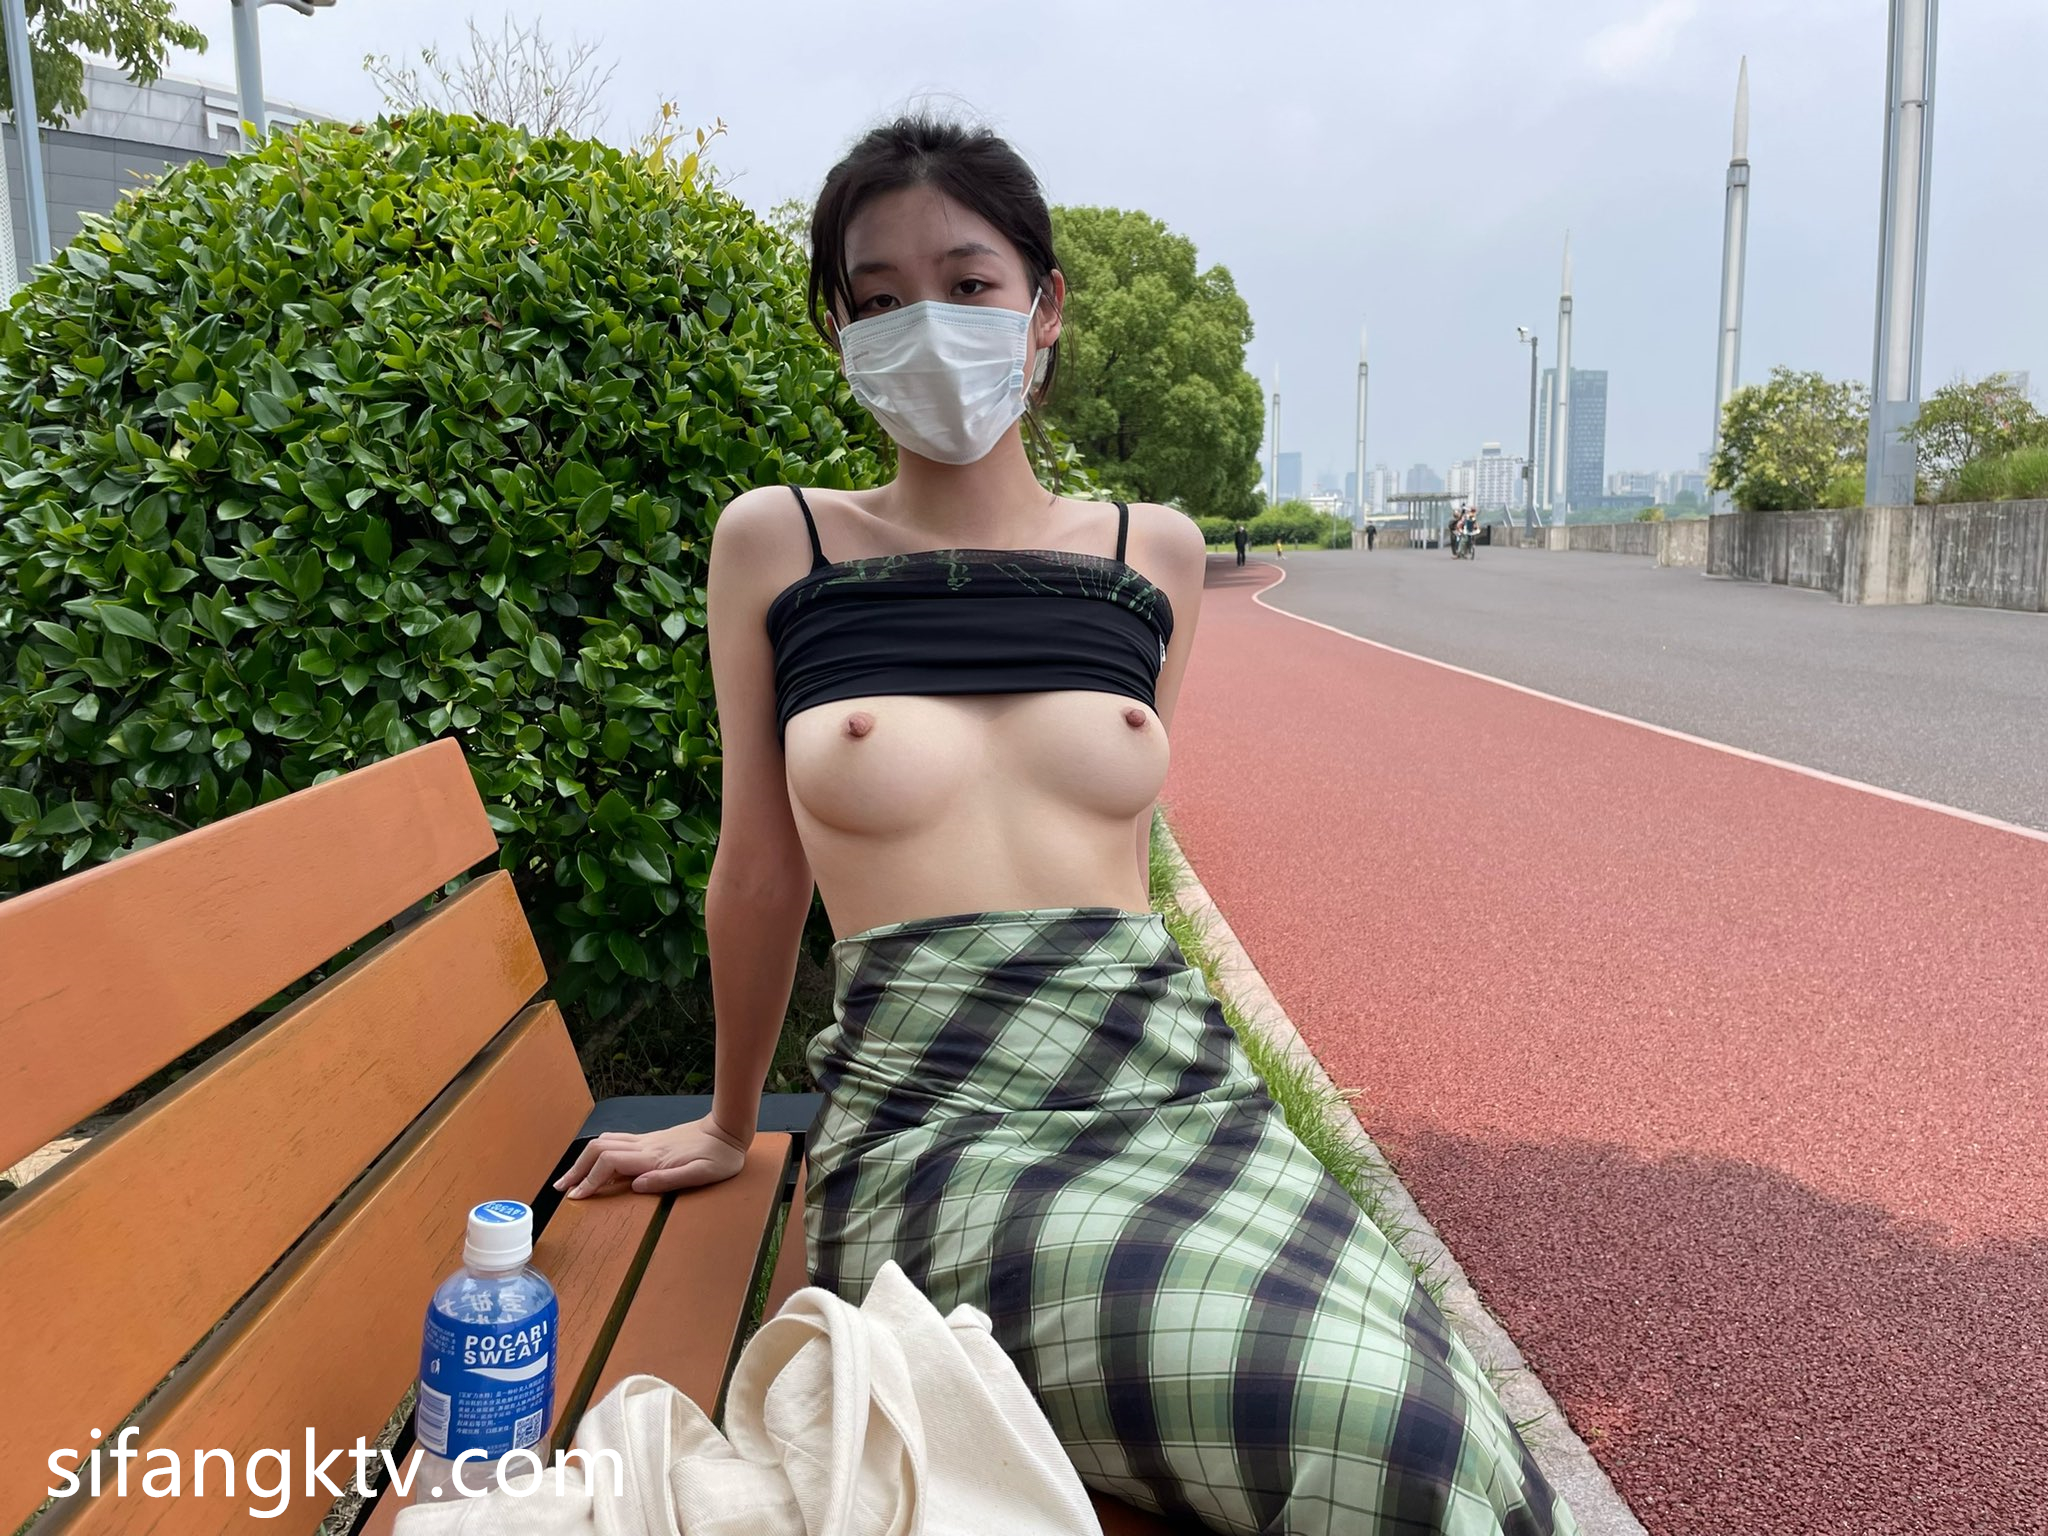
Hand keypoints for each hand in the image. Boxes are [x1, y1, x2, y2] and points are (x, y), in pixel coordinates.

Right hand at [552, 1116, 751, 1199]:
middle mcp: (645, 1146)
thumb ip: (669, 1180)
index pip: (609, 1163)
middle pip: (598, 1149)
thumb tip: (637, 1186)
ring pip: (604, 1143)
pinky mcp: (649, 1141)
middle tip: (562, 1188)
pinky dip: (597, 1153)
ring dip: (583, 1160)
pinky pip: (615, 1142)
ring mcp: (646, 1141)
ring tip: (571, 1179)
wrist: (728, 1130)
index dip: (589, 1179)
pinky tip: (594, 1165)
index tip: (576, 1197)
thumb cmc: (720, 1157)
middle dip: (577, 1169)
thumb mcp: (703, 1174)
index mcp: (654, 1157)